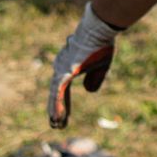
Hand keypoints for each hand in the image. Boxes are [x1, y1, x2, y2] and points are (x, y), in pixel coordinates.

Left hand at [47, 3, 121, 127]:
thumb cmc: (101, 45)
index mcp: (69, 66)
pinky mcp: (64, 72)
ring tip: (55, 125)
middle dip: (57, 109)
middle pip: (57, 93)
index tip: (64, 117)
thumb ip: (95, 79)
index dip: (64, 104)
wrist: (98, 31)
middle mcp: (61, 67)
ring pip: (55, 95)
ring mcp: (61, 69)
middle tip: (56, 125)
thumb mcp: (101, 65)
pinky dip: (57, 105)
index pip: (63, 89)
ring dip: (55, 110)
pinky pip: (58, 93)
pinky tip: (56, 117)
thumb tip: (88, 91)